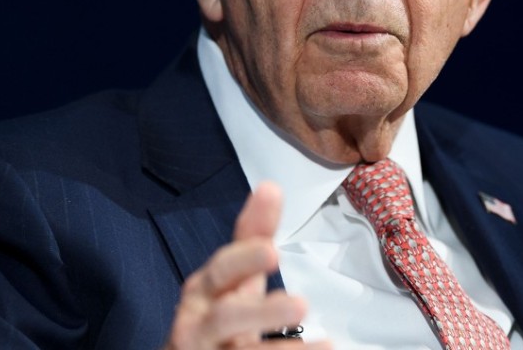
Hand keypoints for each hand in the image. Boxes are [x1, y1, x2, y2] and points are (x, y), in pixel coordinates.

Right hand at [162, 182, 331, 348]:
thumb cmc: (217, 312)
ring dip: (280, 349)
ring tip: (323, 344)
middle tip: (300, 305)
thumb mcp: (234, 274)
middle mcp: (199, 322)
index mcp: (205, 289)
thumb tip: (270, 188)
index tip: (271, 250)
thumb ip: (253, 236)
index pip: (223, 269)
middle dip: (261, 311)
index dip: (245, 259)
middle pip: (226, 317)